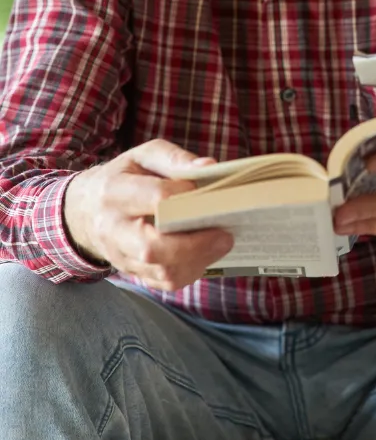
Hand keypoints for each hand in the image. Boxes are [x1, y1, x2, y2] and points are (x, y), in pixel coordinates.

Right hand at [63, 141, 233, 290]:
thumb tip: (210, 167)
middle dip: (195, 244)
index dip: (188, 196)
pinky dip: (190, 271)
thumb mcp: (144, 156)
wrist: (86, 210)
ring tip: (220, 243)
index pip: (156, 198)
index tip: (211, 192)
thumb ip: (175, 159)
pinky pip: (163, 282)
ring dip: (198, 260)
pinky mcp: (131, 272)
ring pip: (161, 271)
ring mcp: (121, 256)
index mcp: (116, 192)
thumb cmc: (124, 178)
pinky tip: (204, 254)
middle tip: (225, 234)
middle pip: (153, 247)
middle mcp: (114, 229)